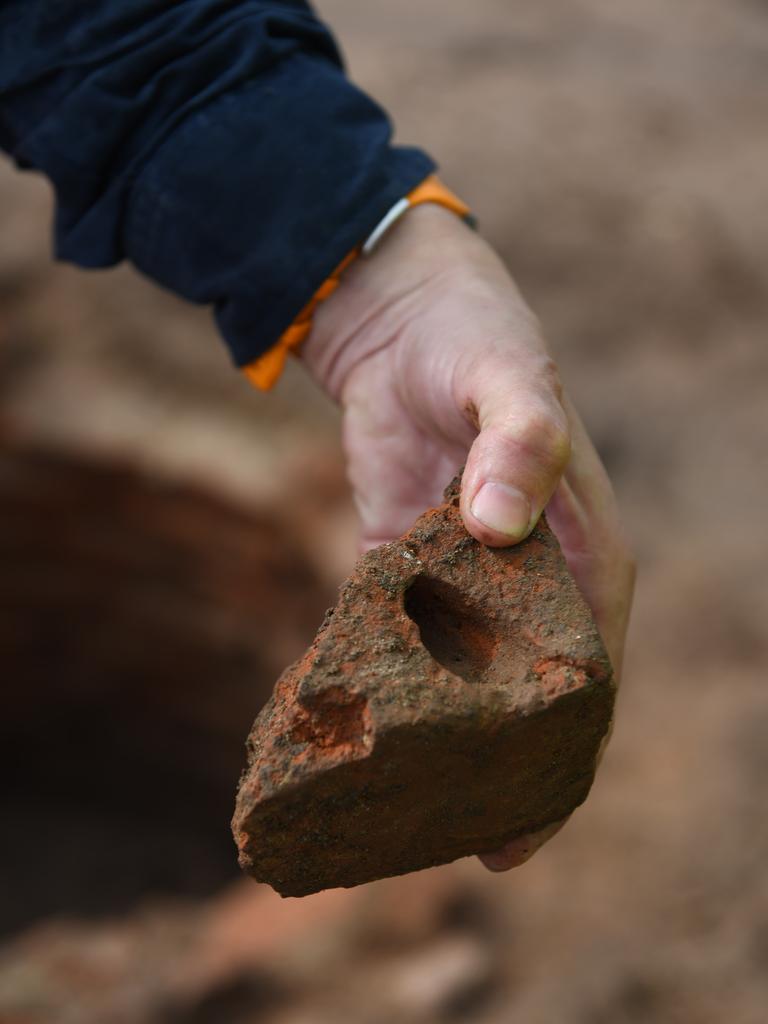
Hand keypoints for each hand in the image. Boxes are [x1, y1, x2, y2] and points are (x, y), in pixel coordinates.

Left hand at [304, 204, 634, 870]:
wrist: (405, 318)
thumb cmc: (476, 340)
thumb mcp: (509, 376)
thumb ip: (521, 440)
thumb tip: (504, 524)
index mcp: (582, 554)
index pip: (590, 676)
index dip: (565, 758)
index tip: (523, 828)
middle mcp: (532, 581)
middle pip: (529, 700)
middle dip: (502, 776)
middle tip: (456, 850)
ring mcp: (469, 580)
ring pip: (466, 684)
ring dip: (441, 747)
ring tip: (398, 817)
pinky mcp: (409, 566)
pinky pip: (402, 641)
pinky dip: (384, 687)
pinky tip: (350, 732)